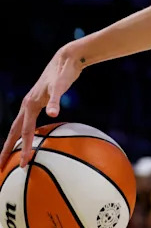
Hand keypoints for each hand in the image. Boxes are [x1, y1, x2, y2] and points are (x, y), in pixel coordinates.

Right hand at [1, 45, 83, 168]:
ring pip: (20, 128)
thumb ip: (55, 100)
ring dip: (15, 143)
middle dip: (7, 151)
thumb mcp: (60, 86)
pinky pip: (30, 123)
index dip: (24, 149)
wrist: (66, 60)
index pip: (26, 133)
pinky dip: (28, 133)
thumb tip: (51, 114)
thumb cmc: (64, 73)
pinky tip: (31, 140)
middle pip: (15, 133)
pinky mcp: (39, 103)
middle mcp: (27, 106)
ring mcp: (31, 105)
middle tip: (2, 168)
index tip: (24, 164)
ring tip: (12, 157)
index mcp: (30, 105)